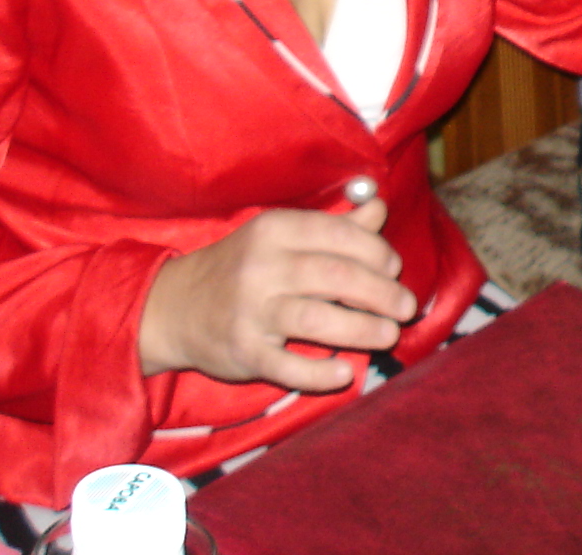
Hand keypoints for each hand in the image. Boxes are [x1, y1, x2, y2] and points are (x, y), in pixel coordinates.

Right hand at [137, 196, 415, 389]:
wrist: (175, 307)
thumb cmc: (244, 267)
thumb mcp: (283, 236)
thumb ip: (335, 225)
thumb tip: (380, 209)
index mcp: (275, 230)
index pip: (338, 235)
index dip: (375, 251)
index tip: (395, 268)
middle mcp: (262, 267)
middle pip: (334, 277)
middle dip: (380, 292)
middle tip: (406, 306)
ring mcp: (250, 311)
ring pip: (316, 320)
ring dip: (361, 328)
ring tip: (389, 334)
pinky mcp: (242, 351)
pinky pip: (286, 366)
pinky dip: (318, 372)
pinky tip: (344, 373)